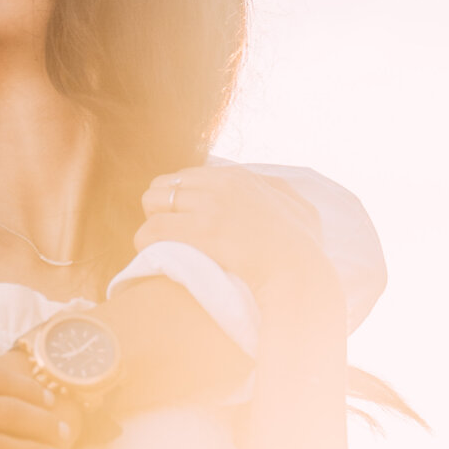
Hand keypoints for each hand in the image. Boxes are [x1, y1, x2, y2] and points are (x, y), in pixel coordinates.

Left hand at [136, 165, 339, 306]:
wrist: (301, 272)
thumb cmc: (304, 249)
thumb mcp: (298, 207)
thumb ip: (278, 191)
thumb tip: (267, 185)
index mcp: (240, 176)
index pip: (187, 176)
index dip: (179, 201)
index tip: (184, 222)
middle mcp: (221, 184)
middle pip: (163, 185)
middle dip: (161, 209)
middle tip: (169, 236)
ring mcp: (209, 205)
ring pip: (152, 202)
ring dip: (152, 224)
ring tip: (160, 247)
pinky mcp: (200, 231)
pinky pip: (151, 230)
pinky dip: (145, 243)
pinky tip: (153, 256)